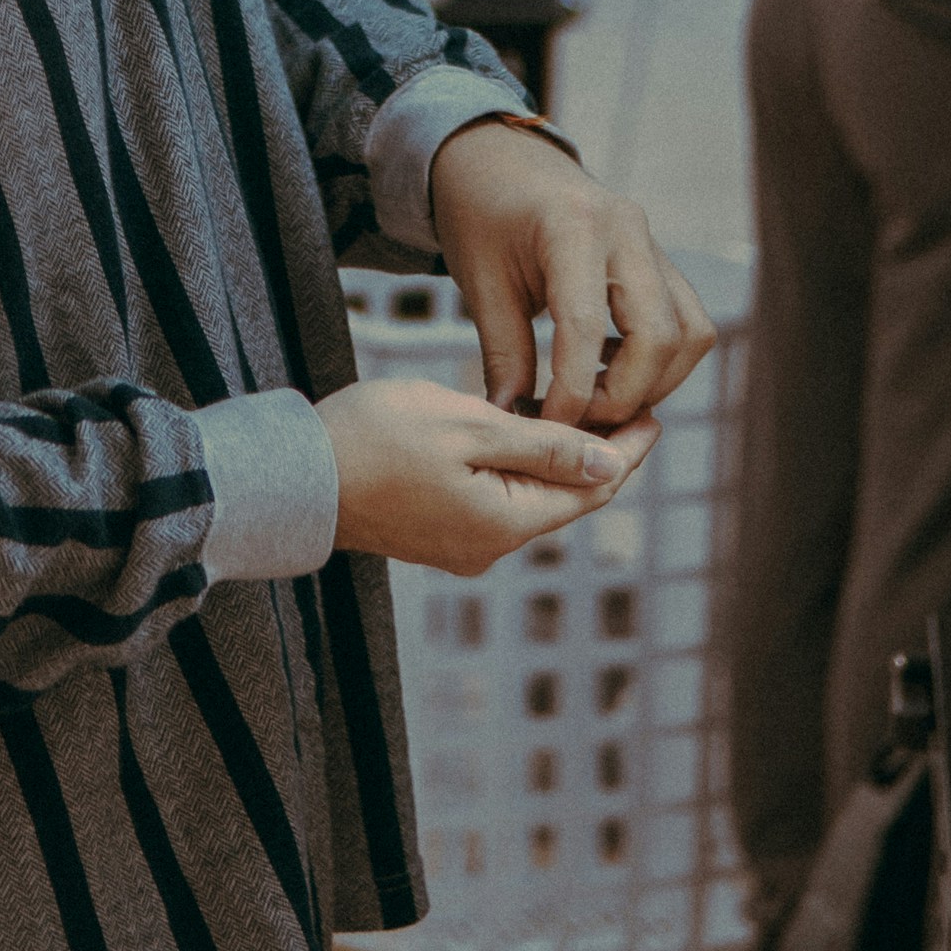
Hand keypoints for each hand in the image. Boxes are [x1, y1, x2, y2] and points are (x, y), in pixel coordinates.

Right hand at [318, 375, 658, 574]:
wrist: (295, 477)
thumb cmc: (376, 438)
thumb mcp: (467, 425)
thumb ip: (543, 445)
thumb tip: (611, 462)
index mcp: (506, 522)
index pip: (591, 489)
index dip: (627, 451)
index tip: (655, 412)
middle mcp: (490, 547)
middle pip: (565, 499)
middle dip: (598, 454)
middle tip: (627, 404)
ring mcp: (461, 545)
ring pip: (531, 500)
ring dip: (557, 460)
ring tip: (580, 409)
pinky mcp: (437, 534)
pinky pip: (497, 502)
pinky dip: (519, 469)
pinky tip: (520, 433)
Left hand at [429, 118, 714, 428]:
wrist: (500, 162)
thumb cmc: (481, 215)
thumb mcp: (479, 281)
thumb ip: (503, 354)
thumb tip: (513, 422)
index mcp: (572, 225)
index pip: (586, 326)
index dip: (571, 391)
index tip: (548, 426)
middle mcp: (627, 229)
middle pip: (658, 336)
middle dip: (623, 395)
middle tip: (577, 418)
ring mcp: (653, 241)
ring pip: (689, 334)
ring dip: (653, 382)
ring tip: (597, 396)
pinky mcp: (662, 259)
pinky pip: (688, 322)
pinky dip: (663, 360)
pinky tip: (612, 367)